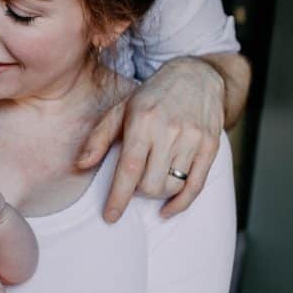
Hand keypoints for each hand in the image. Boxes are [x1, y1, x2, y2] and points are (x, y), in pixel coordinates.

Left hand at [78, 57, 224, 220]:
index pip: (130, 168)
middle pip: (151, 184)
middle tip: (135, 181)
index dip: (119, 197)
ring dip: (157, 193)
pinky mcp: (211, 146)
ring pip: (172, 186)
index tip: (110, 217)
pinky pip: (196, 186)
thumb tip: (81, 165)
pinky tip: (167, 209)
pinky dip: (180, 203)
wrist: (198, 75)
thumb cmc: (153, 95)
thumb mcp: (120, 108)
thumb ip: (99, 138)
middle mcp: (170, 130)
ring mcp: (193, 138)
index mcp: (143, 121)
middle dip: (138, 191)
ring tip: (151, 179)